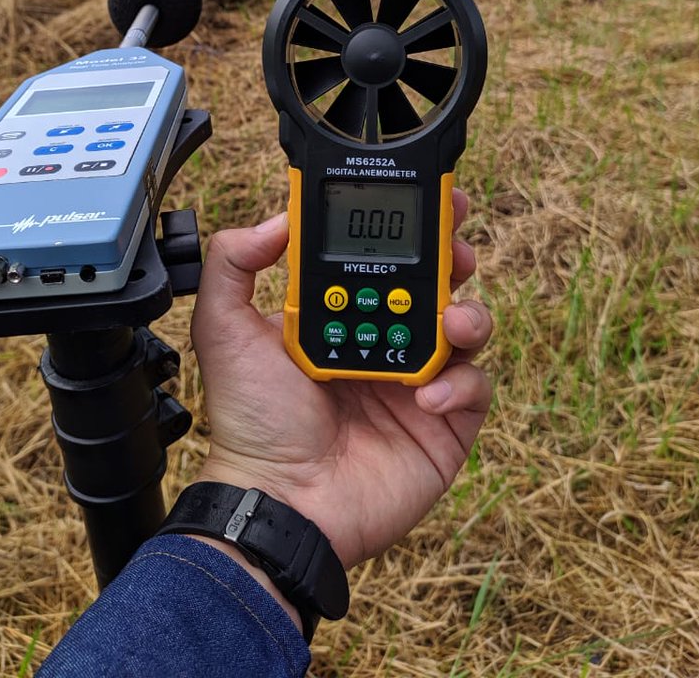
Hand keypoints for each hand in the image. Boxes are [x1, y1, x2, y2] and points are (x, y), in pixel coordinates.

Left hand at [190, 190, 491, 570]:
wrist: (280, 501)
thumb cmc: (252, 422)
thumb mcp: (224, 330)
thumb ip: (234, 264)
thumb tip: (277, 218)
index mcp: (338, 314)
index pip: (380, 257)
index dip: (405, 228)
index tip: (423, 198)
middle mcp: (381, 340)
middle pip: (434, 283)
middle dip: (452, 255)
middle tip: (456, 245)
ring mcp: (415, 382)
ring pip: (465, 328)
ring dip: (468, 313)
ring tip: (452, 320)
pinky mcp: (444, 425)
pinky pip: (474, 389)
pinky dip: (461, 383)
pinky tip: (426, 395)